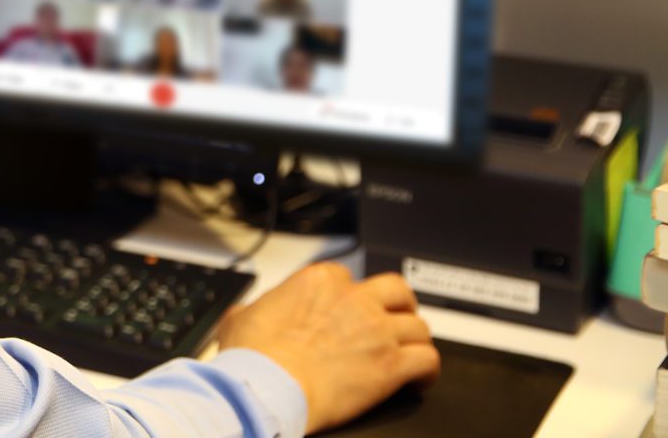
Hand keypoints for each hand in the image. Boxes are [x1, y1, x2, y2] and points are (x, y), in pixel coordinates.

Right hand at [216, 262, 439, 432]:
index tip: (348, 313)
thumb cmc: (253, 358)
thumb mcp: (239, 318)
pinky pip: (428, 360)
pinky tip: (419, 380)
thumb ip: (254, 309)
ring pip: (418, 326)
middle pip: (396, 291)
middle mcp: (354, 299)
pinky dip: (427, 371)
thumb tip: (247, 314)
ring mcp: (376, 331)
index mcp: (319, 281)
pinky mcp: (391, 365)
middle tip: (394, 321)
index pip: (349, 278)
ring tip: (409, 354)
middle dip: (399, 306)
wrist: (267, 388)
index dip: (351, 297)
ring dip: (415, 341)